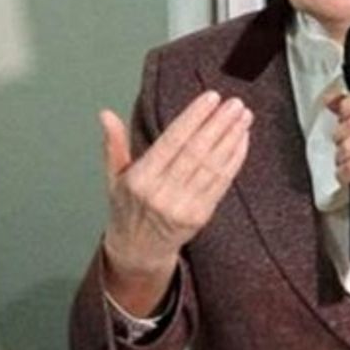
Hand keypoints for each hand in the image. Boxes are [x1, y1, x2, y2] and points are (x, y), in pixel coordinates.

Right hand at [99, 91, 252, 314]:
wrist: (138, 251)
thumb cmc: (127, 209)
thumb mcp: (114, 177)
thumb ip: (114, 144)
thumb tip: (106, 114)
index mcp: (139, 180)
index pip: (172, 142)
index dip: (194, 118)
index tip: (210, 98)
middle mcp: (161, 194)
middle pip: (196, 152)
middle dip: (219, 124)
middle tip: (234, 103)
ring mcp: (183, 206)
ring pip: (212, 166)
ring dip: (231, 138)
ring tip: (244, 116)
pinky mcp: (200, 215)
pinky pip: (222, 183)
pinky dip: (235, 159)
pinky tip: (242, 139)